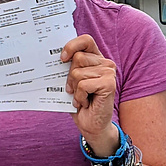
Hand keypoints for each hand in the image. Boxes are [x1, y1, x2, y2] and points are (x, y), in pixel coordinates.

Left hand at [62, 34, 118, 152]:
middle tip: (74, 90)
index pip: (85, 40)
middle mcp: (105, 63)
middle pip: (77, 58)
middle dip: (70, 77)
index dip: (72, 46)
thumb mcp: (71, 81)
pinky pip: (83, 85)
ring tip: (82, 97)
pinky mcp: (109, 84)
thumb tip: (57, 57)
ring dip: (75, 89)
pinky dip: (80, 96)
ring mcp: (109, 73)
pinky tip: (86, 102)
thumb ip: (68, 67)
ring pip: (78, 73)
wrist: (91, 125)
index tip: (62, 59)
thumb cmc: (80, 102)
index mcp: (96, 59)